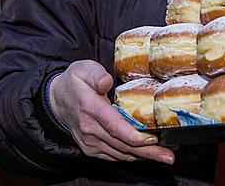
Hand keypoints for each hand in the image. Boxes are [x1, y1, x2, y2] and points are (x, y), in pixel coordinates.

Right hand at [49, 60, 173, 163]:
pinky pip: (114, 155)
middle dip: (148, 151)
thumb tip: (107, 82)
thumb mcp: (83, 69)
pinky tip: (146, 154)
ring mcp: (90, 141)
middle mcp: (90, 129)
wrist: (55, 101)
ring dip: (143, 156)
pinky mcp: (91, 148)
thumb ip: (96, 74)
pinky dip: (131, 156)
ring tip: (164, 155)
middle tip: (169, 156)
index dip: (135, 136)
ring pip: (120, 153)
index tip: (153, 138)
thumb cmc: (74, 82)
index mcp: (90, 108)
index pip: (114, 127)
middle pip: (123, 144)